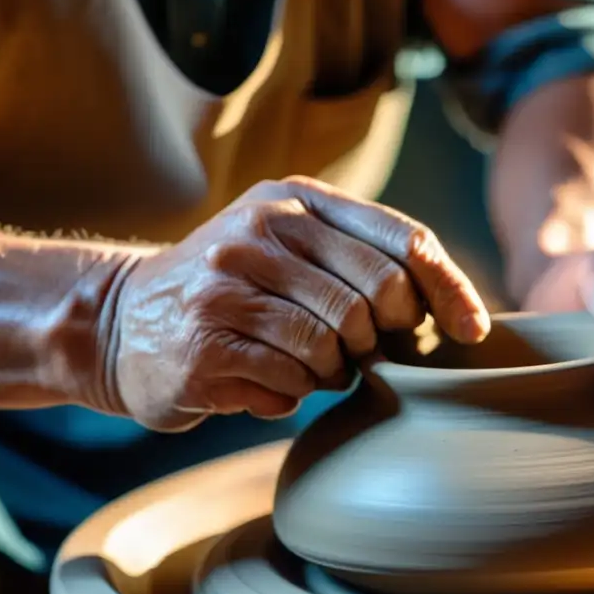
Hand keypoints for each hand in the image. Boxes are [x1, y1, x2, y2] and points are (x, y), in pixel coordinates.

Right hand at [100, 177, 489, 430]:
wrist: (121, 320)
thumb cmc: (234, 290)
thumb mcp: (291, 250)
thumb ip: (362, 261)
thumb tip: (456, 311)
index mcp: (295, 202)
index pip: (403, 239)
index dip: (449, 287)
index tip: (472, 330)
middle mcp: (261, 232)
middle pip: (378, 296)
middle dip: (384, 336)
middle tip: (360, 349)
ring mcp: (227, 286)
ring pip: (338, 343)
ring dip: (338, 369)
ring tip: (311, 367)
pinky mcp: (205, 344)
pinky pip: (294, 380)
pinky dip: (298, 391)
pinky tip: (271, 381)